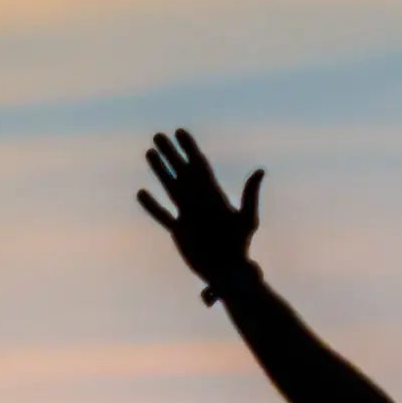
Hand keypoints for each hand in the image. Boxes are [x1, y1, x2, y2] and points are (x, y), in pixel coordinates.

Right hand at [137, 126, 262, 300]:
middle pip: (181, 171)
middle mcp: (199, 201)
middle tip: (158, 135)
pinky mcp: (178, 231)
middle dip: (170, 153)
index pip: (199, 165)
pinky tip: (142, 192)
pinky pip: (162, 214)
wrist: (228, 271)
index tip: (179, 132)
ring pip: (170, 187)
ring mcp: (187, 214)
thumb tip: (260, 170)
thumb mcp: (247, 219)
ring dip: (160, 171)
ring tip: (149, 153)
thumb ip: (250, 195)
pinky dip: (151, 205)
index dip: (189, 147)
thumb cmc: (241, 246)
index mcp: (214, 194)